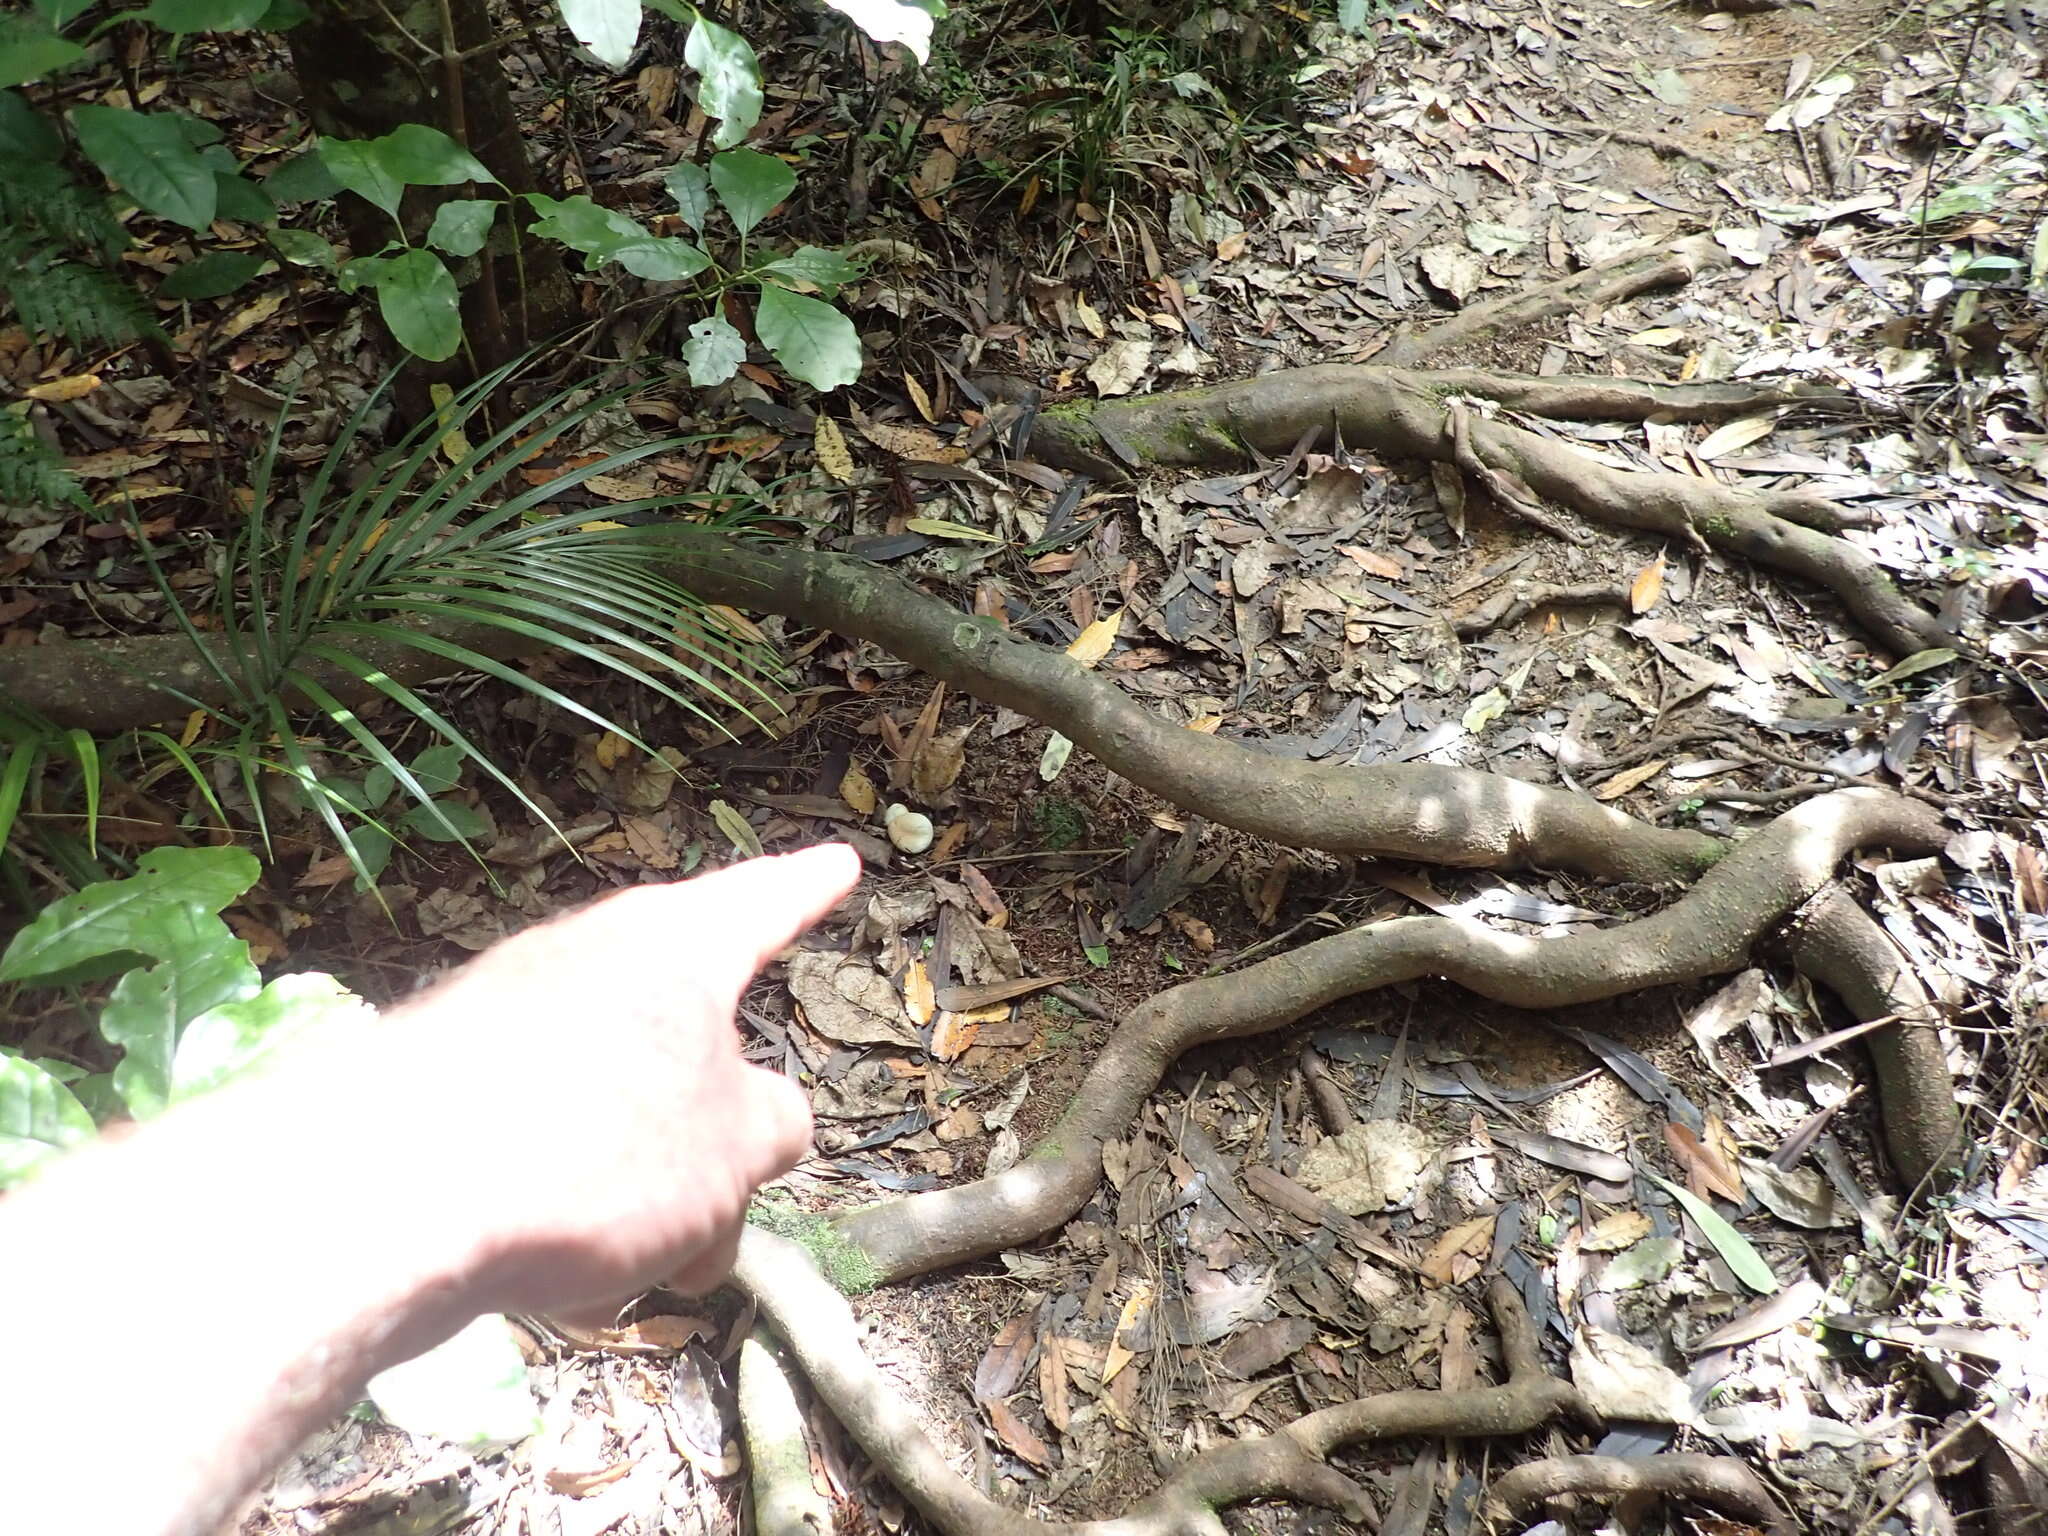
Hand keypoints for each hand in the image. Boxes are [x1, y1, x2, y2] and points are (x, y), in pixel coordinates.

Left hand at [377, 844, 857, 1318]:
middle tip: (728, 1199)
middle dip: (712, 1124)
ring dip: (644, 1177)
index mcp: (673, 946)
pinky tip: (566, 1274)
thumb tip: (760, 1121)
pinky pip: (538, 1130)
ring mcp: (502, 1013)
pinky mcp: (436, 1080)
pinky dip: (570, 1191)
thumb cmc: (595, 1149)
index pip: (764, 904)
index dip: (808, 891)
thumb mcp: (735, 1151)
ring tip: (656, 1267)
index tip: (838, 863)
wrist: (382, 1198)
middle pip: (680, 1033)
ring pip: (611, 1096)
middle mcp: (584, 955)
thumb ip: (769, 1126)